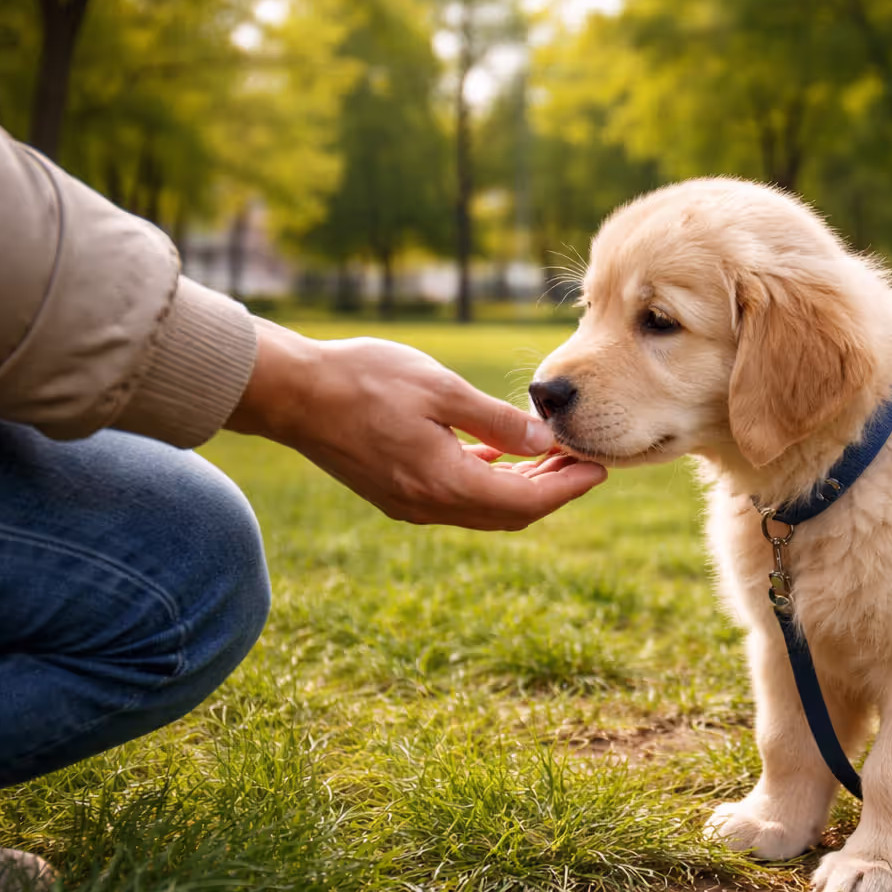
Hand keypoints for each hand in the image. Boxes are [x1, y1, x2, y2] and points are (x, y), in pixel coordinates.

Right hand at [226, 320, 606, 529]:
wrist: (291, 392)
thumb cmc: (363, 379)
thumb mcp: (441, 390)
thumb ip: (495, 421)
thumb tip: (545, 441)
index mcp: (445, 484)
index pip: (527, 501)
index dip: (569, 487)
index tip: (600, 466)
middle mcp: (429, 505)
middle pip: (510, 513)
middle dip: (553, 490)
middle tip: (587, 459)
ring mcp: (409, 503)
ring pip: (484, 508)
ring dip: (523, 487)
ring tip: (555, 455)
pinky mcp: (396, 492)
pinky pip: (457, 497)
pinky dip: (489, 480)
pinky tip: (503, 455)